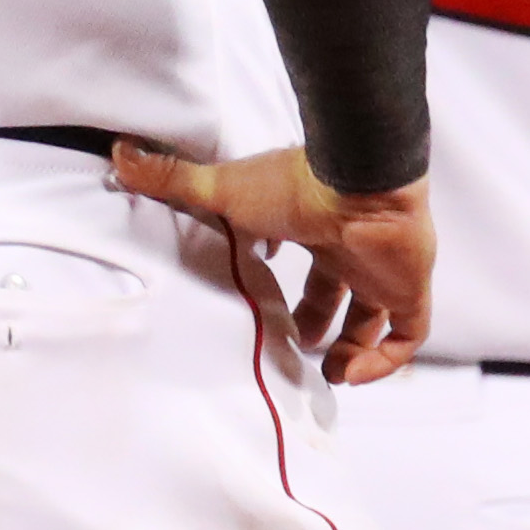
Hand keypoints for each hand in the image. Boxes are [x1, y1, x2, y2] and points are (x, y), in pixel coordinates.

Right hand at [111, 142, 433, 384]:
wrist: (359, 182)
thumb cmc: (296, 184)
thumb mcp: (224, 190)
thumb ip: (175, 180)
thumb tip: (120, 156)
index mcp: (320, 227)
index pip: (316, 265)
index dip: (297, 296)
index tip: (271, 314)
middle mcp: (356, 249)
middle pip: (344, 295)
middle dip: (320, 327)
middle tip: (296, 348)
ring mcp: (386, 269)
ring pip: (378, 318)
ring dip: (352, 351)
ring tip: (326, 372)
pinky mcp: (409, 287)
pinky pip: (407, 336)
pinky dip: (383, 361)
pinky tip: (350, 372)